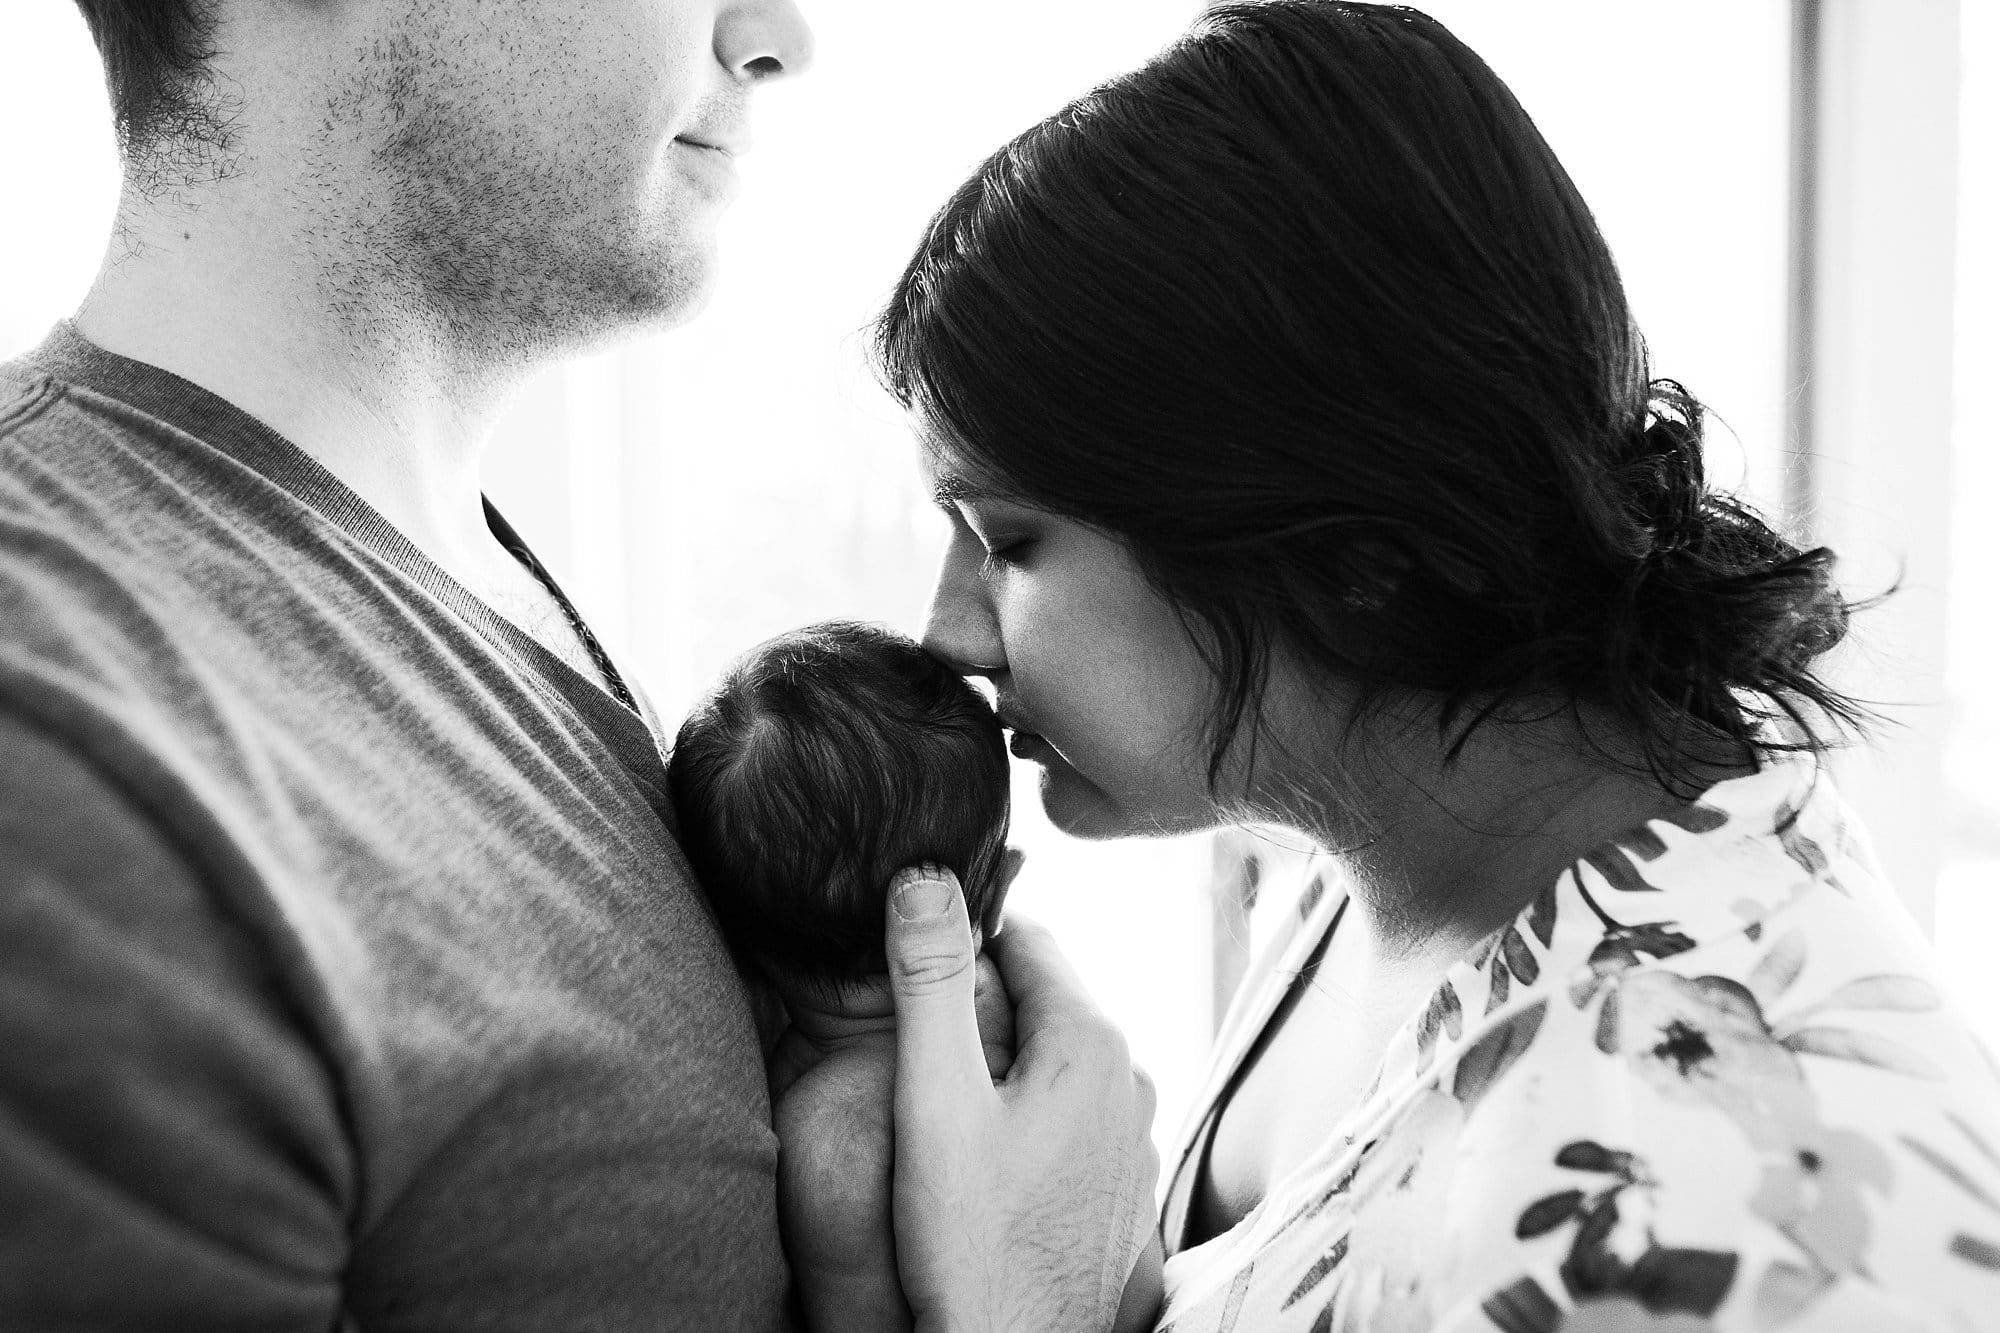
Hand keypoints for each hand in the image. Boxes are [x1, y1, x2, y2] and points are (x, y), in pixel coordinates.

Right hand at [885, 866, 1159, 1332]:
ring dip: (1003, 1061)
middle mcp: (1132, 1080)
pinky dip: (1027, 1113)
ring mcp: (1135, 1139)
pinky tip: (982, 1155)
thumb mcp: (936, 1101)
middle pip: (1043, 999)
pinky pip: (1071, 1116)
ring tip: (940, 1101)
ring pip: (1056, 1061)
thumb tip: (924, 878)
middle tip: (913, 1037)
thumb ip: (931, 984)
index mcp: (1092, 1042)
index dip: (961, 941)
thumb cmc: (972, 1245)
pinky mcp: (1122, 1187)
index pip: (1025, 938)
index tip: (911, 963)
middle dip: (981, 1002)